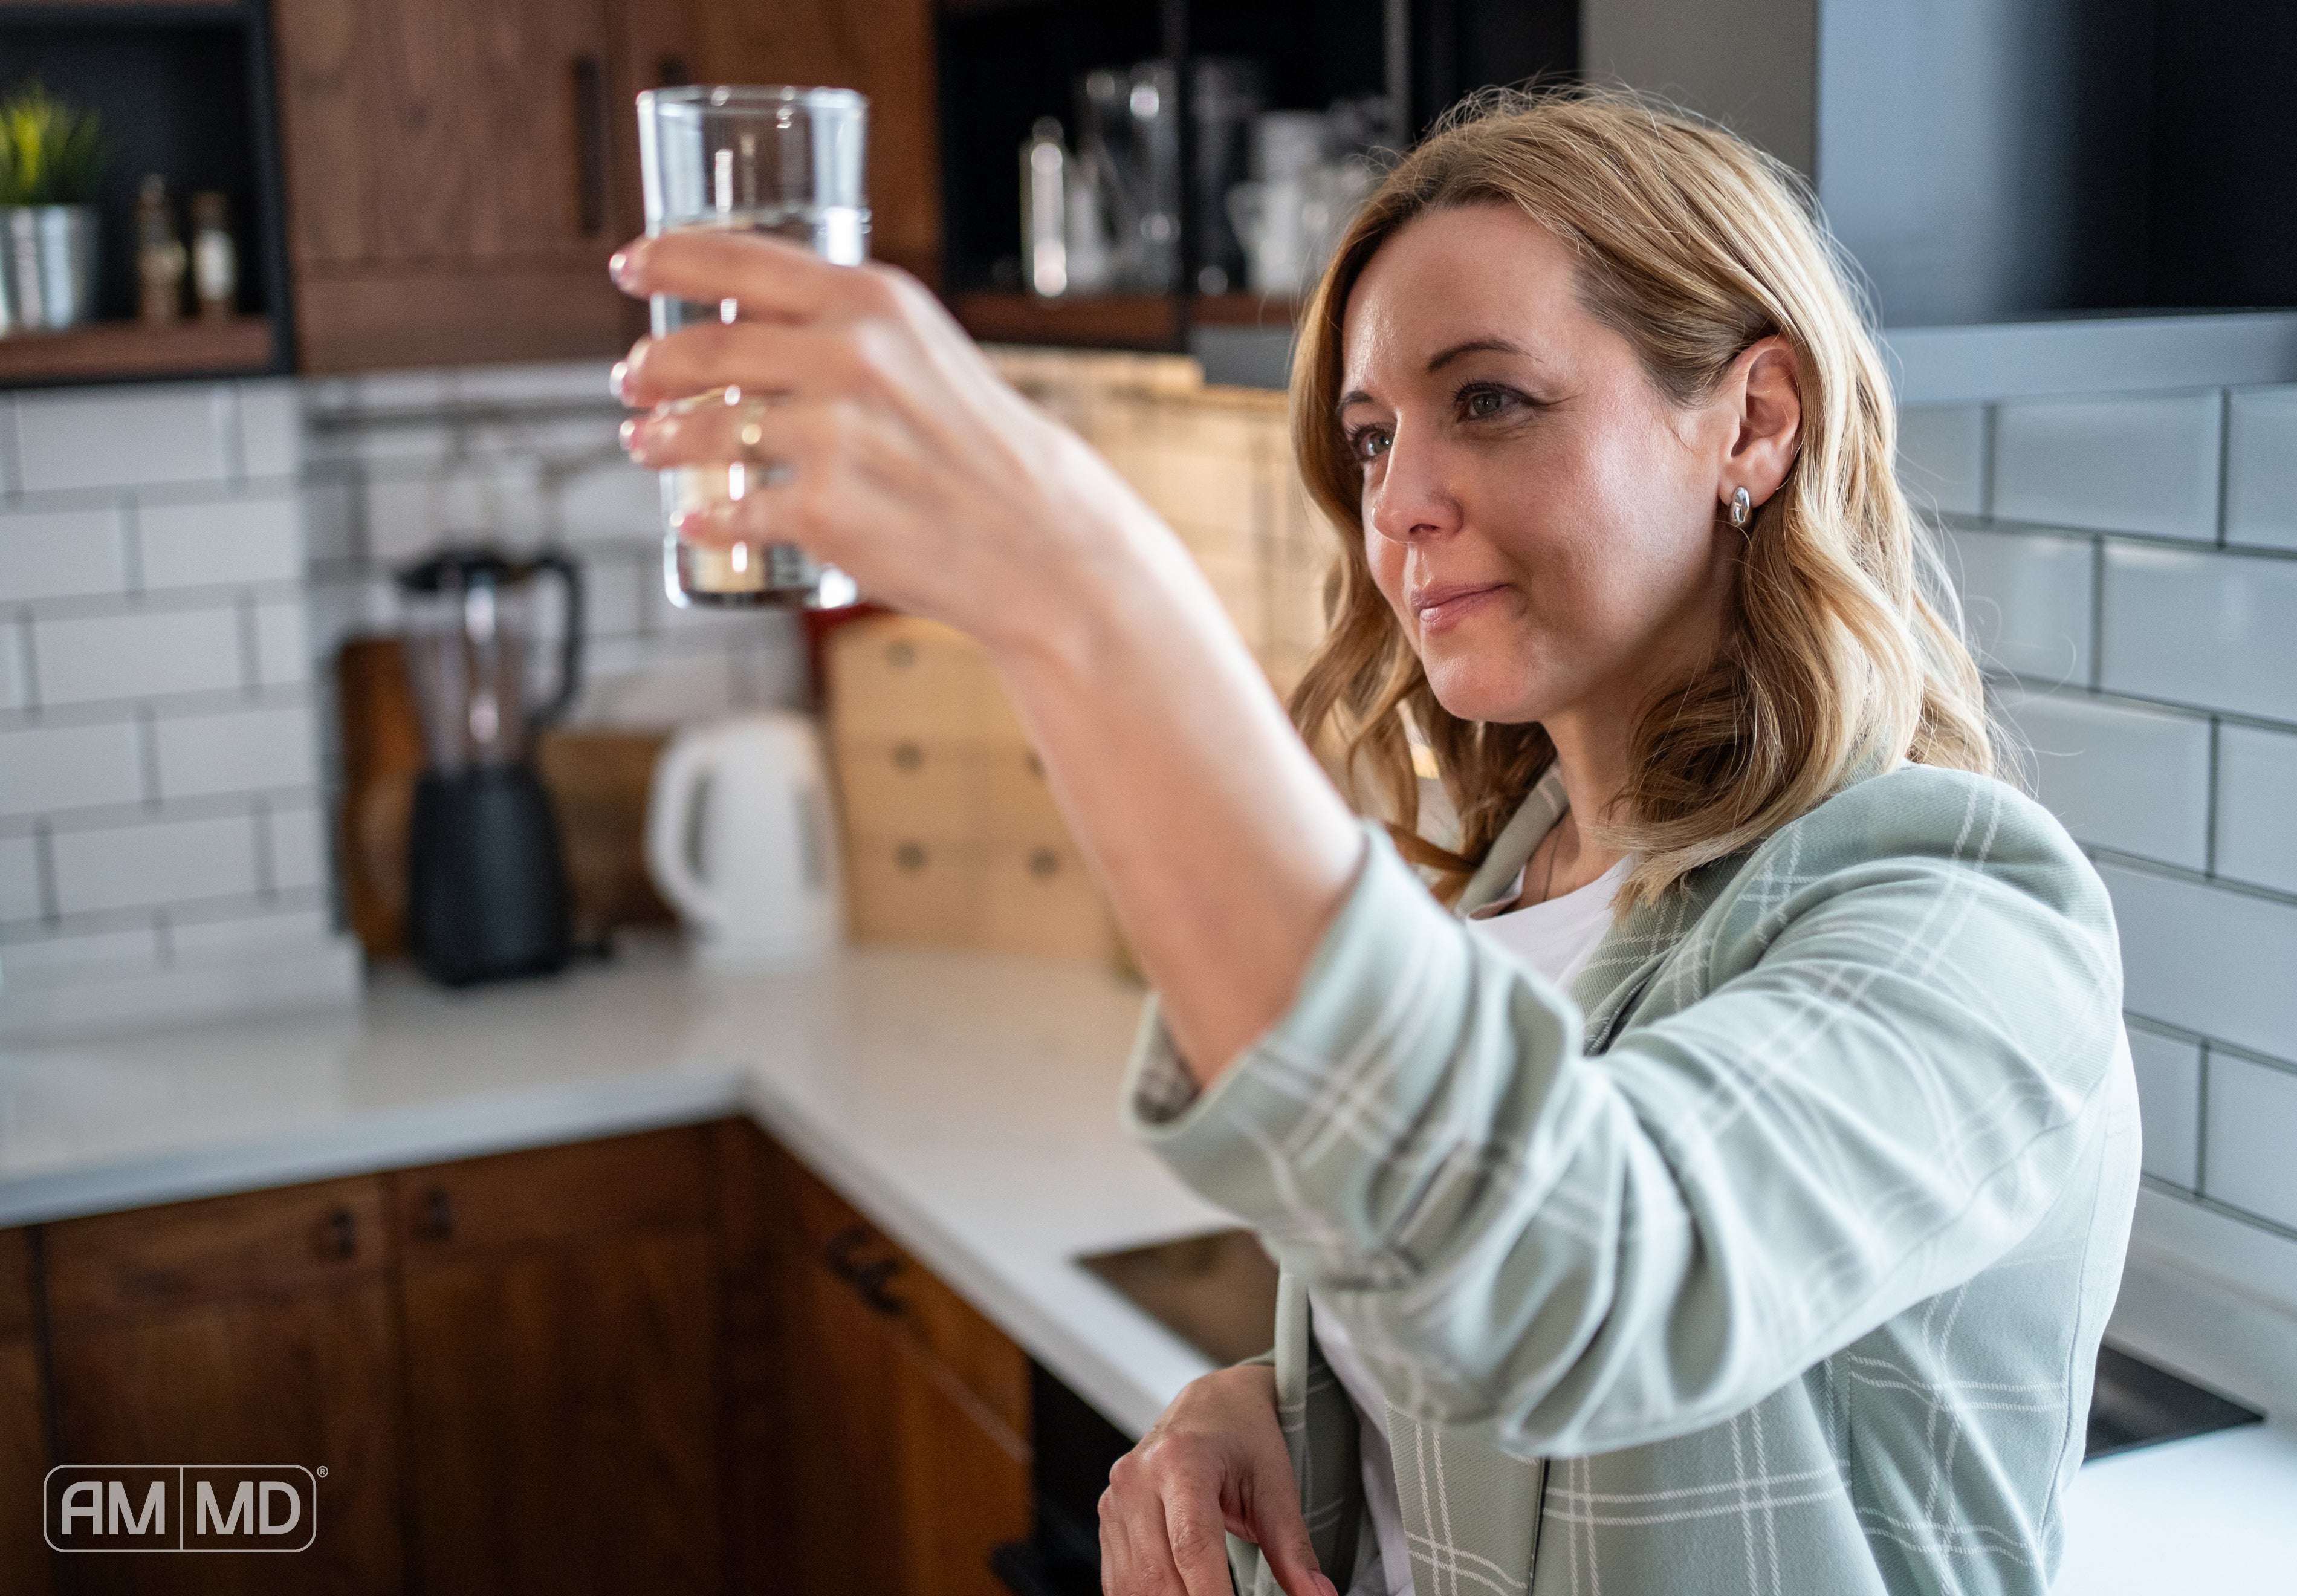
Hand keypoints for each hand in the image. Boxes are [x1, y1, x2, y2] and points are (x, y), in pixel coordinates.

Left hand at [608, 230, 1162, 659]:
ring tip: (644, 441)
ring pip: (705, 428)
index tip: (628, 264)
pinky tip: (693, 518)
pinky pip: (735, 509)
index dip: (668, 257)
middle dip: (650, 362)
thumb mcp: (925, 353)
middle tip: (630, 375)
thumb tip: (755, 323)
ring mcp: (833, 436)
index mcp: (872, 301)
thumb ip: (850, 330)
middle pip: (706, 345)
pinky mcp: (825, 512)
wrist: (1042, 539)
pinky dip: (705, 515)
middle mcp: (848, 357)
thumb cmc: (984, 449)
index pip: (739, 258)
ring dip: (658, 435)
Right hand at [1100, 1364, 1339, 1595]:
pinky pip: (1119, 1581)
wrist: (1210, 1404)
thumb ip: (1293, 1548)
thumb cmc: (1244, 1437)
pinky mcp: (1107, 1518)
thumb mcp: (1276, 1485)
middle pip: (1158, 1575)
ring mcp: (1115, 1501)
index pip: (1194, 1545)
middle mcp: (1137, 1479)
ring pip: (1135, 1586)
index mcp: (1181, 1460)